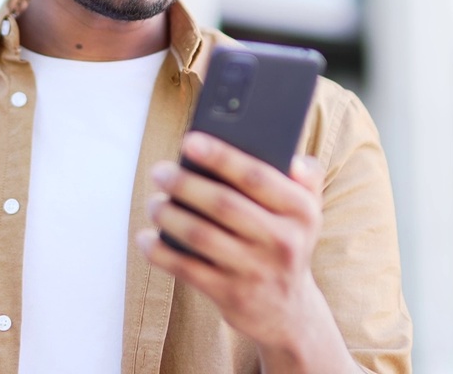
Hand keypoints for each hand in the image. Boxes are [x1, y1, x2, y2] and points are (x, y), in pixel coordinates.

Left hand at [136, 131, 332, 362]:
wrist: (288, 312)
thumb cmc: (286, 242)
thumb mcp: (307, 211)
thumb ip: (306, 177)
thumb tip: (293, 158)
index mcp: (302, 211)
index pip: (257, 177)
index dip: (221, 157)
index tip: (189, 141)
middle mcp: (283, 241)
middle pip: (223, 204)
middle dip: (185, 184)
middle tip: (159, 171)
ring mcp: (257, 270)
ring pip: (201, 236)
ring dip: (169, 215)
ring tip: (154, 202)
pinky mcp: (232, 295)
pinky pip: (187, 269)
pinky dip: (160, 252)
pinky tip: (146, 238)